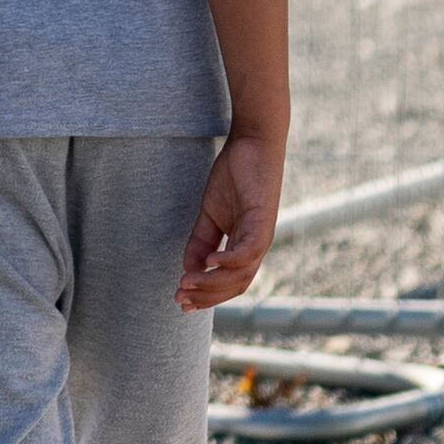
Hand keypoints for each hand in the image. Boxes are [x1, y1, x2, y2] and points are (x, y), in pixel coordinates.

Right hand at [175, 128, 281, 308]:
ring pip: (241, 274)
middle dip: (207, 296)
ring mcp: (262, 236)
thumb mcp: (211, 213)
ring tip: (187, 282)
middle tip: (180, 298)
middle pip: (235, 285)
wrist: (253, 143)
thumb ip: (201, 241)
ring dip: (213, 283)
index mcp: (245, 247)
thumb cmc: (234, 175)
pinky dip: (229, 261)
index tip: (180, 299)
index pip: (228, 282)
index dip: (205, 295)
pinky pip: (248, 251)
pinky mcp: (263, 222)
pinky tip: (208, 262)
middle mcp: (256, 247)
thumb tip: (189, 268)